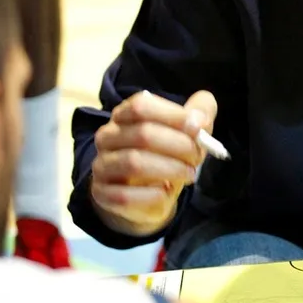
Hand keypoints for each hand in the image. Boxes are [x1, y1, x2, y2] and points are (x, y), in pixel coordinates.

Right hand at [91, 90, 217, 231]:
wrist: (146, 196)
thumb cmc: (166, 156)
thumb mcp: (186, 133)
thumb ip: (198, 115)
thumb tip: (200, 119)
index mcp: (124, 115)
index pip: (141, 106)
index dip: (173, 115)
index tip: (198, 128)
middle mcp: (107, 137)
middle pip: (142, 134)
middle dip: (179, 145)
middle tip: (198, 157)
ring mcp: (101, 165)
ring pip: (134, 163)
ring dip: (170, 169)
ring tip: (189, 174)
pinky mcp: (103, 193)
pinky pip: (124, 194)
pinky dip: (152, 194)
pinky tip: (166, 192)